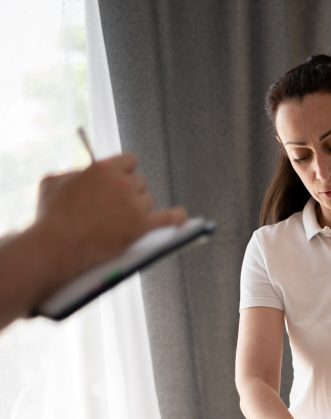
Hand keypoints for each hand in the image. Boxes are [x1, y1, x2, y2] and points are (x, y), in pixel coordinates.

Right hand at [34, 154, 187, 283]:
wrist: (57, 246)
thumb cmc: (50, 214)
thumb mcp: (54, 181)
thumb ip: (75, 172)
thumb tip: (86, 173)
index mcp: (104, 168)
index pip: (129, 160)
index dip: (124, 170)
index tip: (120, 178)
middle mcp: (123, 184)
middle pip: (140, 182)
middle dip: (130, 191)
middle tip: (116, 205)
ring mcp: (135, 206)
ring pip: (149, 200)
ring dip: (140, 207)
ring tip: (120, 219)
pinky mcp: (142, 227)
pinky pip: (169, 219)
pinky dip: (176, 218)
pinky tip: (181, 218)